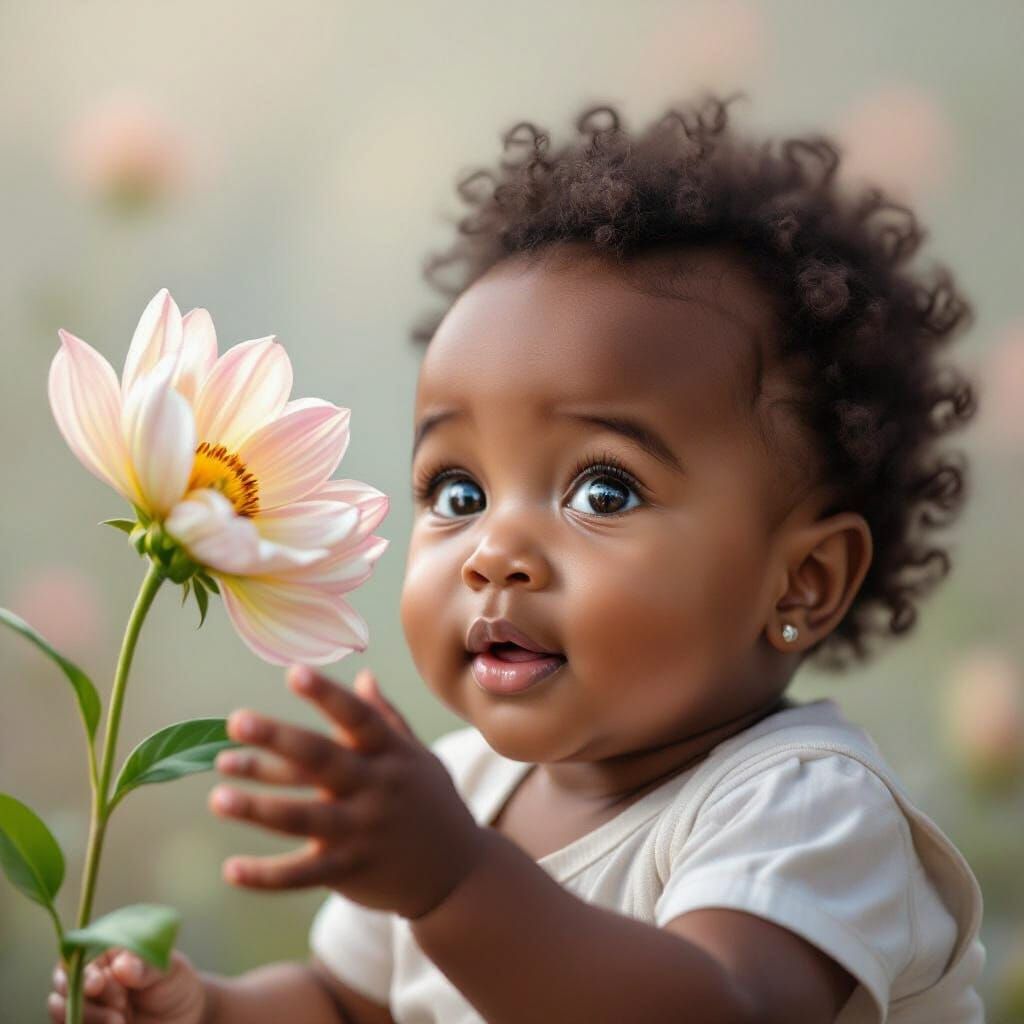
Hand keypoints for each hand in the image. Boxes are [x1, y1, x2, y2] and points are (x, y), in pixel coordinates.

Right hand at [48, 948, 206, 1023]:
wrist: (183, 1018)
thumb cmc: (173, 983)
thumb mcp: (169, 969)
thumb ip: (147, 966)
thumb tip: (121, 966)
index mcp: (104, 954)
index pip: (76, 958)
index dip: (82, 972)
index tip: (97, 984)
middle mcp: (88, 980)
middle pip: (63, 991)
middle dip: (88, 1002)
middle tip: (120, 1008)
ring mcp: (86, 1008)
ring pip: (64, 1015)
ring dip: (90, 1021)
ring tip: (122, 1022)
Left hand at [209, 665, 488, 919]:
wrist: (459, 873)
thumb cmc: (432, 803)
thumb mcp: (418, 757)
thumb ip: (387, 718)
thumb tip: (362, 676)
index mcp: (391, 754)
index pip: (358, 718)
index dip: (327, 695)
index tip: (294, 672)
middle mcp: (376, 788)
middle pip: (323, 760)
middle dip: (279, 739)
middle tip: (236, 721)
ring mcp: (362, 831)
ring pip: (304, 818)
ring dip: (259, 808)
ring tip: (217, 797)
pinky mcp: (349, 870)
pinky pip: (302, 876)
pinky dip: (266, 875)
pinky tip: (230, 869)